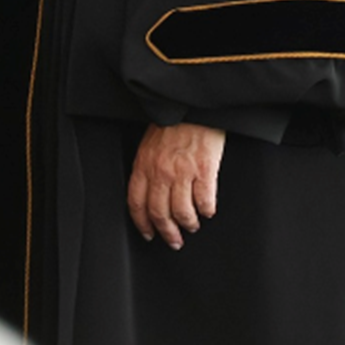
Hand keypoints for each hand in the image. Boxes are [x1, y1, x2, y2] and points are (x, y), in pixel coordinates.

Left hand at [127, 122, 224, 248]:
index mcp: (144, 164)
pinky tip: (207, 210)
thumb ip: (148, 167)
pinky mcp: (205, 170)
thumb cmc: (173, 122)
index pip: (136, 202)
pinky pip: (204, 201)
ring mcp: (183, 172)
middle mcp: (161, 171)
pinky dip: (206, 210)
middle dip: (166, 232)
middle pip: (159, 213)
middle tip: (174, 241)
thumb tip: (150, 191)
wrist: (191, 104)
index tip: (148, 234)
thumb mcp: (150, 143)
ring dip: (188, 224)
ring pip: (182, 212)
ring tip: (192, 225)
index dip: (142, 223)